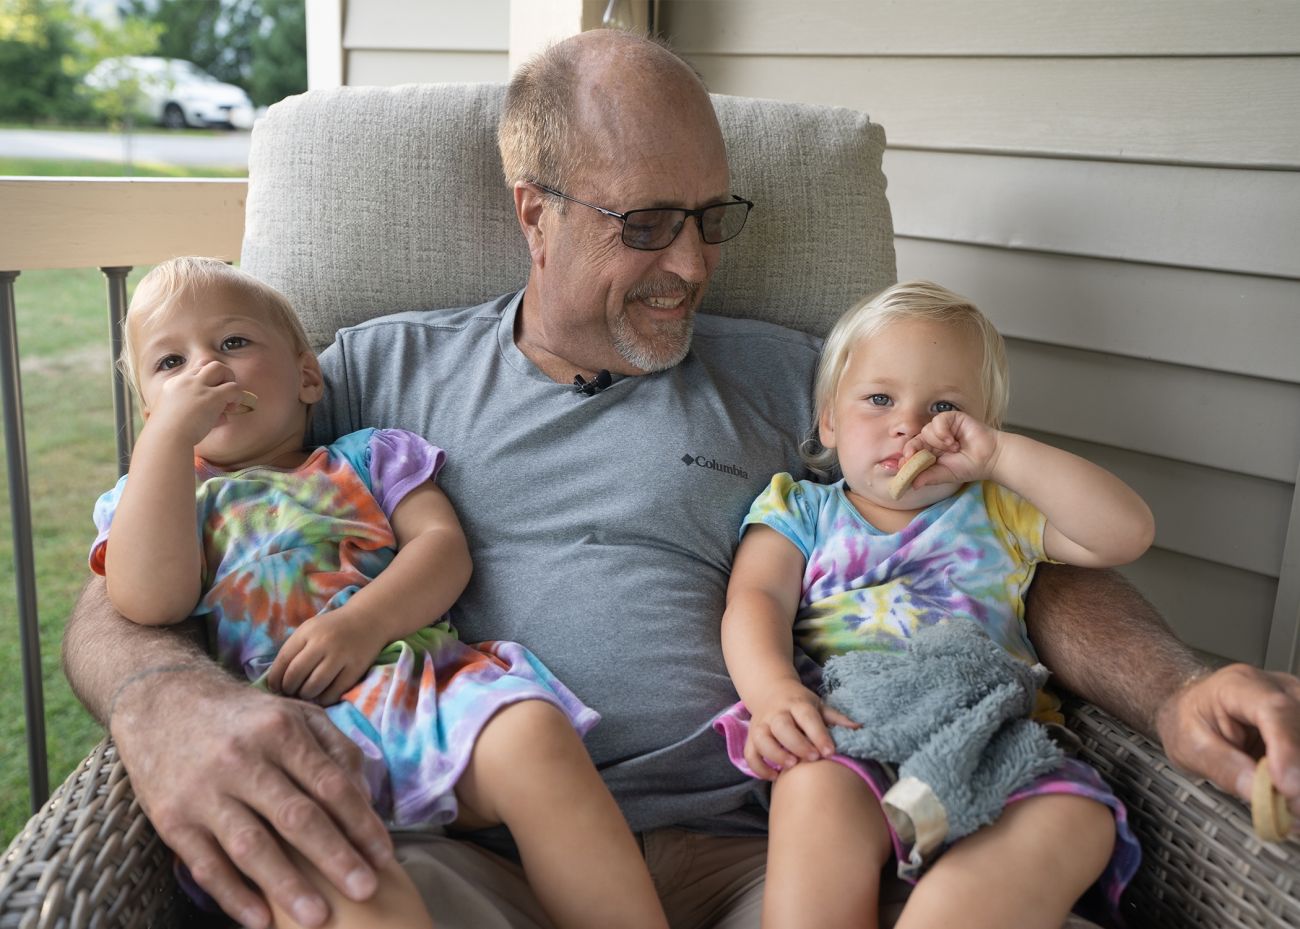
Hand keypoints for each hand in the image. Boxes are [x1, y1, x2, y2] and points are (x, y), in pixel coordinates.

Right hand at [110, 668, 393, 928]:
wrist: (163, 702)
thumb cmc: (244, 716)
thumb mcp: (296, 712)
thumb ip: (336, 749)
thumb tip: (365, 798)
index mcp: (280, 731)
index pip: (331, 785)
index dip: (361, 823)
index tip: (384, 857)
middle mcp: (243, 761)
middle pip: (296, 817)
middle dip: (335, 858)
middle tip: (367, 890)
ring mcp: (204, 792)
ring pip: (252, 846)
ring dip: (288, 886)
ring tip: (318, 919)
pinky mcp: (172, 820)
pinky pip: (206, 866)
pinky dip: (234, 897)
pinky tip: (262, 921)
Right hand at [147, 360, 247, 446]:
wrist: (166, 439)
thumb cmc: (169, 435)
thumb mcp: (175, 417)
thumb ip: (195, 413)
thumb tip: (221, 417)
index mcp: (172, 384)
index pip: (194, 373)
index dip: (206, 384)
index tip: (208, 400)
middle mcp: (185, 381)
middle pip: (207, 364)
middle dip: (220, 375)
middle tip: (224, 394)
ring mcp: (199, 387)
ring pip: (220, 368)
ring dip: (230, 381)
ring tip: (230, 400)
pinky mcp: (212, 397)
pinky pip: (233, 388)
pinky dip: (237, 396)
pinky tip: (233, 407)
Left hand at [268, 608, 383, 705]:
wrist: (369, 620)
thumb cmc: (333, 628)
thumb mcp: (310, 629)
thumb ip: (293, 649)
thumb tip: (276, 681)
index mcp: (308, 631)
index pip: (283, 660)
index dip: (275, 679)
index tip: (276, 687)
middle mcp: (324, 643)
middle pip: (296, 675)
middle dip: (288, 689)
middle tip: (290, 692)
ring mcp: (341, 656)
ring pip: (313, 686)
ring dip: (305, 695)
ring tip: (306, 693)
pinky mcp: (356, 669)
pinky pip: (333, 693)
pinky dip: (324, 699)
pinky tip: (322, 695)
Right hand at [743, 681, 858, 779]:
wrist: (770, 692)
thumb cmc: (800, 704)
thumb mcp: (818, 705)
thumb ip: (836, 718)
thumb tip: (859, 728)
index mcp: (796, 704)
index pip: (807, 717)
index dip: (818, 734)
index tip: (830, 751)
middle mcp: (776, 713)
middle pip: (782, 726)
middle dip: (797, 743)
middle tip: (813, 758)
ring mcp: (761, 725)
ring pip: (762, 739)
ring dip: (775, 753)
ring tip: (792, 766)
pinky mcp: (751, 738)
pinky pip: (750, 754)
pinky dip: (759, 767)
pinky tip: (775, 776)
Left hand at [904, 410, 1000, 487]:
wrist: (990, 458)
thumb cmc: (969, 466)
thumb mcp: (945, 475)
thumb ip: (928, 477)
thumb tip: (912, 484)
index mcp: (929, 452)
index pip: (912, 452)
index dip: (907, 457)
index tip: (904, 464)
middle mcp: (933, 439)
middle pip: (915, 440)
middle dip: (916, 449)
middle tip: (920, 456)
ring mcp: (942, 428)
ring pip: (926, 430)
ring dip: (937, 442)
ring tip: (953, 449)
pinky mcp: (951, 418)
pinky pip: (938, 421)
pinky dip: (943, 432)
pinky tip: (954, 441)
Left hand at [1155, 663, 1299, 822]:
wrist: (1194, 708)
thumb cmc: (1189, 721)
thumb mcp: (1189, 745)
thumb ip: (1222, 766)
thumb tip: (1258, 791)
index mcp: (1239, 685)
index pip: (1275, 710)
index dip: (1287, 749)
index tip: (1287, 786)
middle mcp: (1278, 687)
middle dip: (1299, 771)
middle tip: (1289, 807)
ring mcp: (1298, 702)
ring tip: (1290, 805)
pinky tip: (1293, 795)